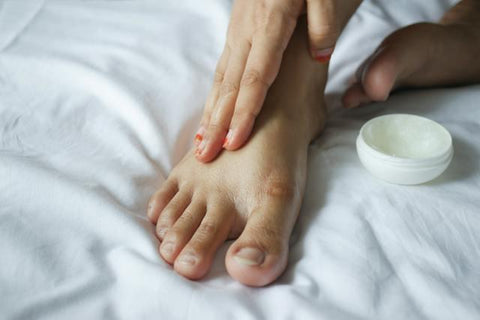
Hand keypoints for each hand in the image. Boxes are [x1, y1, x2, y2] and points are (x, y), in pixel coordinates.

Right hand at [195, 0, 361, 161]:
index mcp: (271, 22)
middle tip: (205, 156)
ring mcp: (238, 32)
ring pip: (221, 79)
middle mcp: (247, 32)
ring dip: (210, 113)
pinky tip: (209, 113)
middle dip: (217, 123)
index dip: (245, 112)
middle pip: (231, 85)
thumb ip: (324, 21)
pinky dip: (214, 95)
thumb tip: (320, 54)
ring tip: (200, 144)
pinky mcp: (236, 33)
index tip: (234, 142)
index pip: (256, 77)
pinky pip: (222, 69)